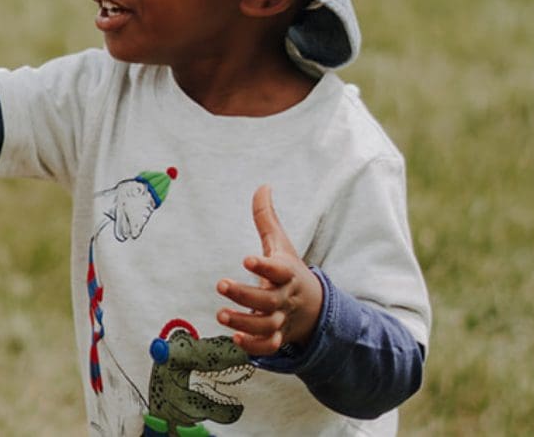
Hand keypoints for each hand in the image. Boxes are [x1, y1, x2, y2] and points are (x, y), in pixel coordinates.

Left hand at [215, 184, 324, 354]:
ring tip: (220, 314)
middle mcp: (284, 298)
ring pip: (266, 325)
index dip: (264, 267)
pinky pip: (269, 345)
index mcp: (287, 273)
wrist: (313, 306)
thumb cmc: (289, 270)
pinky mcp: (277, 336)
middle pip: (268, 301)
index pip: (279, 270)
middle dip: (245, 295)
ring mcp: (281, 319)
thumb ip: (266, 218)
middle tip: (220, 285)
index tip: (247, 259)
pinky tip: (235, 338)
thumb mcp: (280, 243)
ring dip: (244, 322)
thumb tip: (262, 185)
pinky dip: (254, 346)